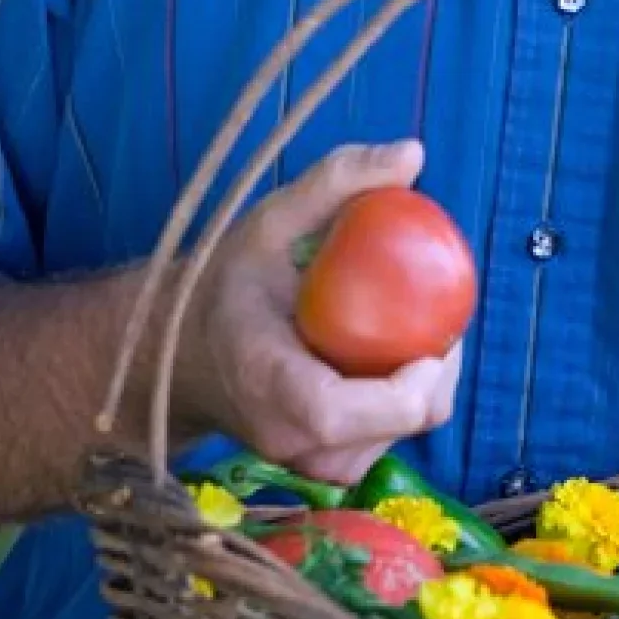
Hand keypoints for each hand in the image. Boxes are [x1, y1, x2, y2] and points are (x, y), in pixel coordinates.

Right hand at [175, 138, 460, 483]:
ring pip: (404, 432)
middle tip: (438, 306)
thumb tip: (413, 152)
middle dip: (439, 366)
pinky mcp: (326, 466)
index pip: (342, 412)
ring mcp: (310, 463)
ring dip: (425, 381)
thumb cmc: (227, 284)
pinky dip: (405, 397)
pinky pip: (389, 436)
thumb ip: (337, 182)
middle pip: (399, 424)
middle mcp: (292, 439)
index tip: (439, 335)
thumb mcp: (272, 221)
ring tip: (413, 325)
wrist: (180, 353)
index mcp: (270, 384)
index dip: (406, 386)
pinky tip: (393, 354)